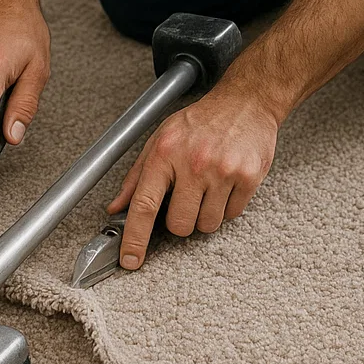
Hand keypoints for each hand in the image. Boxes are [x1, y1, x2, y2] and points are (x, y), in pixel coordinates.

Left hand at [109, 83, 278, 268]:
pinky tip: (226, 183)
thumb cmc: (201, 120)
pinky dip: (227, 207)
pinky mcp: (248, 177)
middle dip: (181, 220)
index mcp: (165, 153)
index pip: (144, 205)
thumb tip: (116, 207)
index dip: (134, 239)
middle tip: (187, 197)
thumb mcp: (160, 139)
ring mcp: (222, 171)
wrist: (246, 102)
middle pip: (179, 225)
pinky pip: (231, 215)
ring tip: (208, 187)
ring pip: (206, 225)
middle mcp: (193, 163)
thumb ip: (136, 176)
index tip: (130, 260)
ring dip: (205, 214)